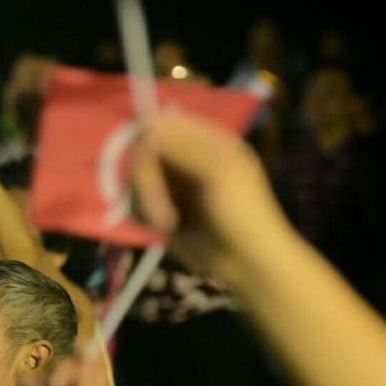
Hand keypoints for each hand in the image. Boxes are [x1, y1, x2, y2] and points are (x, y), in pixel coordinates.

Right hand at [14, 346, 112, 385]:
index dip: (89, 356)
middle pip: (72, 364)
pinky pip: (29, 378)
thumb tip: (91, 347)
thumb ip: (87, 385)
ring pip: (49, 368)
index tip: (81, 344)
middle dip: (65, 371)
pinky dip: (29, 385)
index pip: (95, 368)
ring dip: (45, 379)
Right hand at [131, 111, 289, 277]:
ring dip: (147, 202)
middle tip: (157, 209)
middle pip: (146, 153)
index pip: (167, 124)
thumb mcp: (219, 173)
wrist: (247, 262)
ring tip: (166, 223)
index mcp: (208, 142)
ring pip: (138, 179)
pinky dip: (145, 215)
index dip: (150, 136)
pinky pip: (138, 203)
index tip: (145, 155)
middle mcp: (188, 159)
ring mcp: (174, 185)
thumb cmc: (243, 212)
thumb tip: (148, 124)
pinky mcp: (163, 210)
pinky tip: (163, 228)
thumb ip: (183, 147)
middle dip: (147, 180)